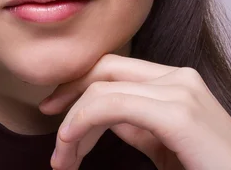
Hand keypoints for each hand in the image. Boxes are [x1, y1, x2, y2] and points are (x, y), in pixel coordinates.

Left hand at [38, 54, 230, 169]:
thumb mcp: (163, 144)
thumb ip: (135, 123)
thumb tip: (99, 114)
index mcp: (176, 80)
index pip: (113, 69)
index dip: (77, 86)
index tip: (53, 112)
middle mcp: (178, 77)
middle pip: (103, 70)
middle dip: (68, 95)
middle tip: (50, 132)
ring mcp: (180, 90)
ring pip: (101, 89)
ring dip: (71, 125)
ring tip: (63, 161)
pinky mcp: (178, 113)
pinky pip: (110, 105)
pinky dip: (81, 124)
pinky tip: (72, 148)